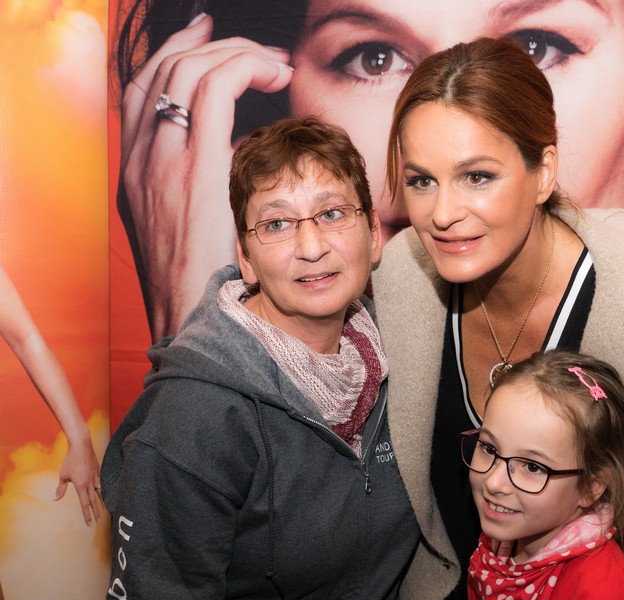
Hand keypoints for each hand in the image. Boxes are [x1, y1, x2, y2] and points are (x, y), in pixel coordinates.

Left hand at [54, 431, 100, 525]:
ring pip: (99, 494)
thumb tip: (54, 499)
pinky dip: (102, 491)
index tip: (90, 524)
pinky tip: (102, 493)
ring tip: (104, 511)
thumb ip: (61, 489)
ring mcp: (96, 478)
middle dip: (95, 513)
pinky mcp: (98, 472)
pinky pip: (101, 484)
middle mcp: (90, 484)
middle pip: (93, 502)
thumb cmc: (70, 460)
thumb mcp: (63, 475)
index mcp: (81, 486)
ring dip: (101, 504)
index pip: (85, 504)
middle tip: (98, 522)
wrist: (82, 446)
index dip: (87, 515)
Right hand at [120, 13, 293, 338]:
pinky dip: (245, 66)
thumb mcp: (184, 234)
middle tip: (260, 52)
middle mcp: (140, 159)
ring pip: (190, 69)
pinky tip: (274, 75)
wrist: (191, 322)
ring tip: (275, 64)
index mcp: (135, 172)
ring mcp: (160, 161)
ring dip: (239, 54)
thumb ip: (193, 193)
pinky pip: (214, 87)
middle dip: (217, 47)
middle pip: (165, 69)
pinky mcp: (192, 168)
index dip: (177, 53)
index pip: (144, 89)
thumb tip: (225, 168)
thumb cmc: (200, 286)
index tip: (211, 38)